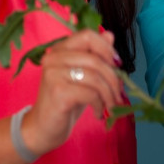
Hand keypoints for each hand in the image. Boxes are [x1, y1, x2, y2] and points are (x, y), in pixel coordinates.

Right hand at [20, 29, 124, 155]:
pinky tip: (98, 112)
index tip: (116, 65)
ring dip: (109, 94)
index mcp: (61, 49)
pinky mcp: (57, 91)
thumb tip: (109, 35)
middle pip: (95, 59)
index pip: (88, 35)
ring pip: (95, 77)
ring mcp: (53, 74)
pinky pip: (90, 93)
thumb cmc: (68, 100)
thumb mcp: (85, 76)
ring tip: (110, 105)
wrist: (44, 128)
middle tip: (118, 93)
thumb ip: (95, 55)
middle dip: (113, 78)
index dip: (107, 49)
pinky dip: (100, 104)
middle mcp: (54, 57)